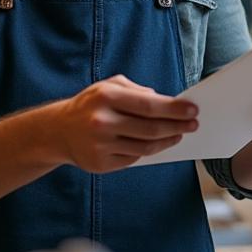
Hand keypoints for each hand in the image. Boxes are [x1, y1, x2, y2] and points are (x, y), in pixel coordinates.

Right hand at [46, 74, 198, 172]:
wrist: (58, 130)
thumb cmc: (90, 105)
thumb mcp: (108, 86)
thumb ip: (136, 90)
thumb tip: (165, 102)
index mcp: (106, 97)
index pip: (148, 105)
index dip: (174, 109)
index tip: (193, 110)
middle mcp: (102, 122)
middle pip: (150, 129)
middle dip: (177, 126)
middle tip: (193, 124)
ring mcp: (100, 146)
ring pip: (145, 148)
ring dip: (167, 141)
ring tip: (179, 135)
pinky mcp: (100, 164)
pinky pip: (133, 158)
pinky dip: (147, 151)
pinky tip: (156, 144)